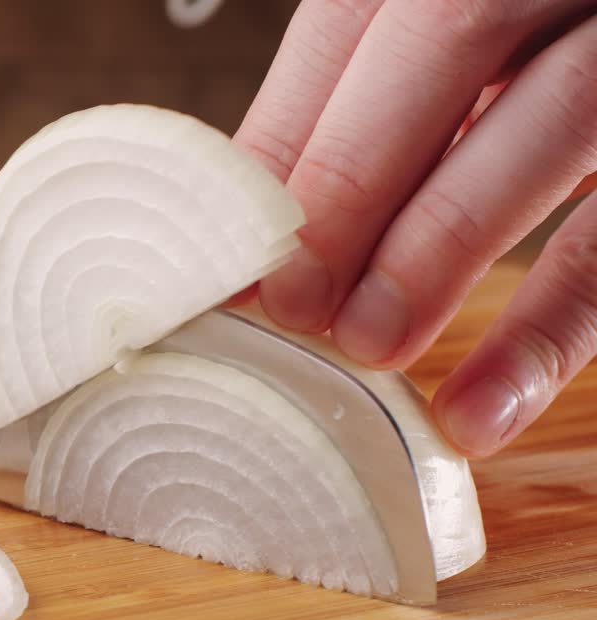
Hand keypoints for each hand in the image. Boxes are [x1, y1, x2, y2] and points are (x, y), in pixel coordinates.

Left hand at [233, 0, 596, 457]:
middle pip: (445, 38)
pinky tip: (481, 408)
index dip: (283, 139)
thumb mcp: (429, 55)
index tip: (233, 256)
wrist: (593, 35)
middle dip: (352, 181)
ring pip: (552, 113)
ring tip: (368, 345)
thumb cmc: (515, 61)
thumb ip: (358, 113)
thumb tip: (250, 246)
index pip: (350, 19)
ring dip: (441, 243)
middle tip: (296, 305)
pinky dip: (551, 330)